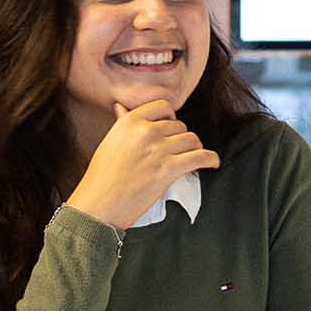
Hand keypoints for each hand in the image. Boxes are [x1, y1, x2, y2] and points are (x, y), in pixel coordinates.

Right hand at [65, 99, 221, 230]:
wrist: (99, 205)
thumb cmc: (101, 177)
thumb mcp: (109, 143)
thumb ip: (121, 123)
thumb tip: (120, 106)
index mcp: (130, 122)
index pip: (163, 106)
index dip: (170, 117)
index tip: (170, 128)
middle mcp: (146, 131)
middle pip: (179, 125)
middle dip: (180, 138)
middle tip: (177, 151)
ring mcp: (159, 149)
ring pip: (192, 139)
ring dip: (195, 148)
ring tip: (192, 158)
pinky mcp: (169, 168)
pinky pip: (200, 157)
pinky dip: (210, 159)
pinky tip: (212, 163)